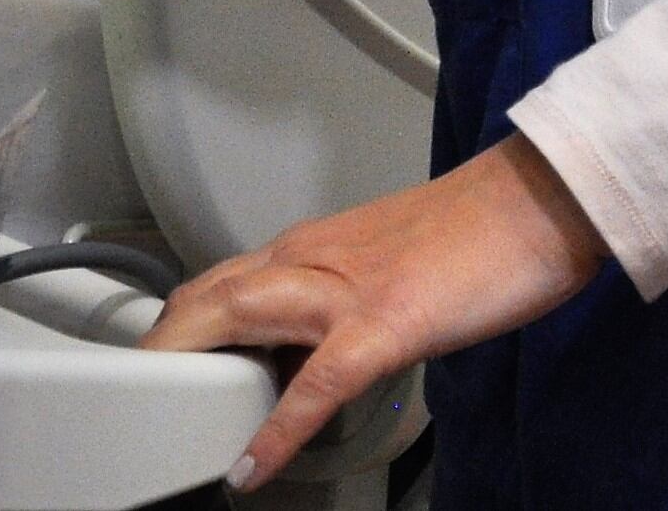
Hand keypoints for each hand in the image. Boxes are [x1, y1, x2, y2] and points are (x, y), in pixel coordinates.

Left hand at [142, 135, 609, 490]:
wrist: (541, 200)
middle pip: (208, 295)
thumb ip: (343, 294)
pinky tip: (251, 467)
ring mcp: (347, 290)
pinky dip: (277, 428)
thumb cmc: (480, 233)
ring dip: (189, 367)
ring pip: (238, 317)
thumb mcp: (390, 262)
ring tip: (155, 425)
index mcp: (316, 244)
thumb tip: (316, 344)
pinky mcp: (388, 323)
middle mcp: (315, 258)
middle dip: (158, 346)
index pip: (221, 279)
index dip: (176, 324)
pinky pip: (317, 383)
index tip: (152, 367)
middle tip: (125, 400)